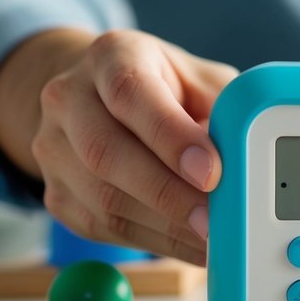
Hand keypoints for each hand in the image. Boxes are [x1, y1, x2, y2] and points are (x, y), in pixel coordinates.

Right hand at [30, 30, 236, 262]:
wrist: (101, 100)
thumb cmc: (166, 90)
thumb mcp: (203, 82)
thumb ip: (225, 111)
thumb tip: (245, 161)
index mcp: (112, 56)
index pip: (130, 92)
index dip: (170, 136)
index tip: (211, 172)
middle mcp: (70, 97)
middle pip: (106, 152)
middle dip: (168, 195)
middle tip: (214, 221)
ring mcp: (54, 147)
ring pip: (102, 198)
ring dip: (163, 227)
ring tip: (211, 240)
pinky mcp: (57, 193)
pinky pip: (101, 227)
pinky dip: (152, 242)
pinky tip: (189, 244)